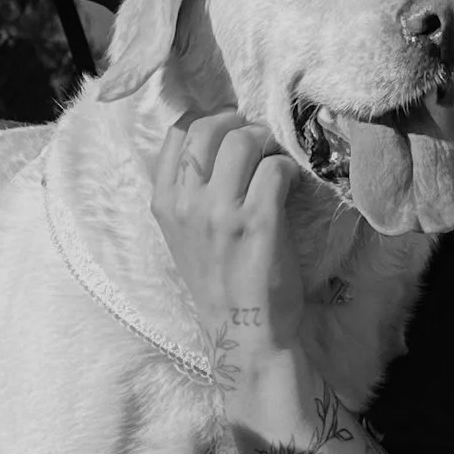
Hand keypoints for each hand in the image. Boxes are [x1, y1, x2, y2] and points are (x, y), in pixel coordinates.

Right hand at [149, 109, 304, 360]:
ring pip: (243, 139)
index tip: (229, 133)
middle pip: (209, 126)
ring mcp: (221, 212)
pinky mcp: (258, 221)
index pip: (178, 132)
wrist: (243, 332)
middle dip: (240, 124)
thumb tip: (215, 140)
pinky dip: (287, 168)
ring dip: (266, 142)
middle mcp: (186, 203)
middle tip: (258, 141)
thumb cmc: (218, 282)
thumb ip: (187, 190)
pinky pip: (275, 167)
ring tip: (275, 162)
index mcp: (164, 203)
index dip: (210, 121)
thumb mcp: (183, 234)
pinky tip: (290, 185)